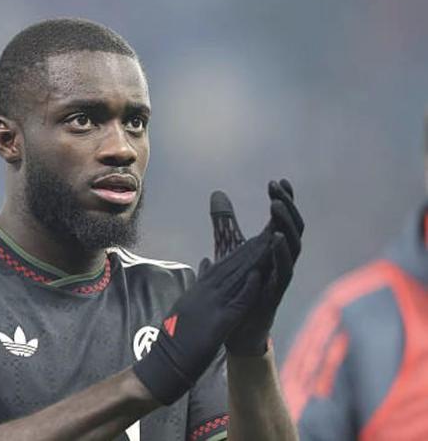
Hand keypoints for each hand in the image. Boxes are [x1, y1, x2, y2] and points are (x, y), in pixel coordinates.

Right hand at [133, 229, 275, 404]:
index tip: (254, 238)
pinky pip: (236, 303)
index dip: (239, 251)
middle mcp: (204, 293)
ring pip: (235, 279)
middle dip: (250, 250)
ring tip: (267, 246)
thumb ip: (198, 283)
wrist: (163, 361)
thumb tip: (206, 260)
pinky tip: (258, 277)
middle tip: (267, 232)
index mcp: (198, 289)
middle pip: (230, 266)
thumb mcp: (186, 303)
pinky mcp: (218, 323)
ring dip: (252, 262)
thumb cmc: (175, 338)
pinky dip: (247, 289)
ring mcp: (210, 306)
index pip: (222, 264)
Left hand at [210, 179, 303, 355]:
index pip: (282, 220)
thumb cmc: (238, 290)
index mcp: (271, 249)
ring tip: (275, 206)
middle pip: (293, 228)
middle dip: (287, 206)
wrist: (235, 328)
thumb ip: (225, 224)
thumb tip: (217, 194)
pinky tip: (274, 237)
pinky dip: (281, 253)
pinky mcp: (274, 293)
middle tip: (276, 188)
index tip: (278, 181)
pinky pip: (284, 271)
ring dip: (286, 225)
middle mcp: (280, 260)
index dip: (284, 200)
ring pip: (293, 246)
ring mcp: (279, 276)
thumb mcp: (228, 250)